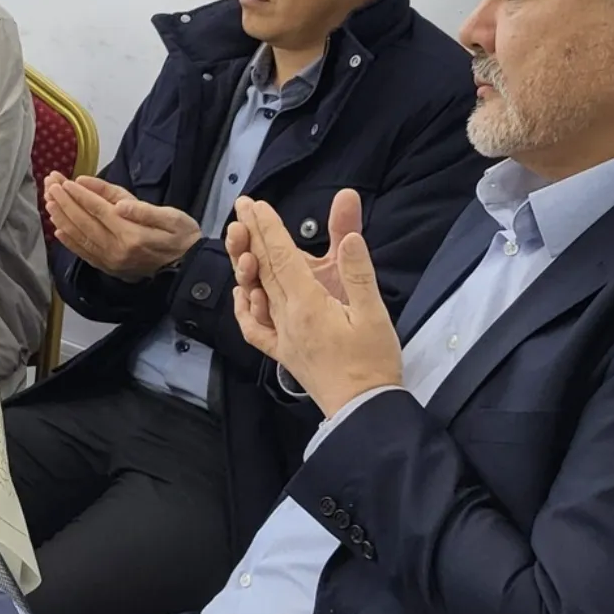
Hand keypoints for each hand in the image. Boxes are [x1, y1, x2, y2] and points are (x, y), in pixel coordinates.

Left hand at [45, 174, 201, 280]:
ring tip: (48, 201)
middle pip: (83, 222)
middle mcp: (117, 249)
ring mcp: (111, 261)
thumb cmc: (183, 236)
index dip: (79, 195)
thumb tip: (118, 205)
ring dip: (61, 218)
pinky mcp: (109, 268)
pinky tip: (57, 230)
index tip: (63, 181)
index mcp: (131, 234)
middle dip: (64, 201)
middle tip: (49, 184)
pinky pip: (84, 253)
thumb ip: (143, 211)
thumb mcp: (172, 217)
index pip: (98, 210)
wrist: (189, 269)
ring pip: (79, 237)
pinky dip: (69, 241)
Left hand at [226, 190, 400, 416]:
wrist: (363, 409)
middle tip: (241, 207)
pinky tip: (243, 294)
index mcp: (308, 303)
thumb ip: (357, 272)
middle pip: (264, 268)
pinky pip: (255, 328)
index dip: (268, 227)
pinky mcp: (283, 353)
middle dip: (252, 234)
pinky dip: (245, 309)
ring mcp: (282, 336)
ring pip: (256, 293)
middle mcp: (287, 317)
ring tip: (240, 241)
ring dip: (246, 264)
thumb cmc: (373, 362)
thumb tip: (348, 237)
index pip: (281, 256)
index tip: (255, 204)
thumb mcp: (373, 312)